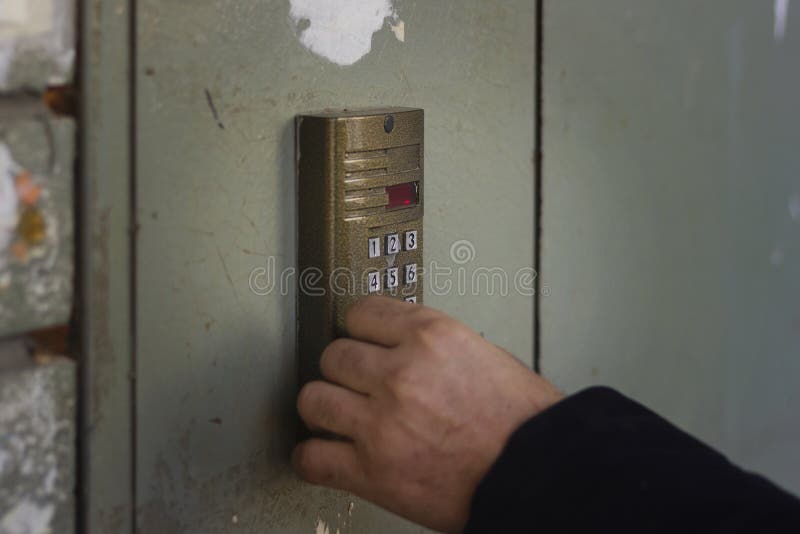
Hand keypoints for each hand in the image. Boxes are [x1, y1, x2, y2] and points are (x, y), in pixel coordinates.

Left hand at [292, 296, 563, 532]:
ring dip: (324, 408)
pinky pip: (311, 457)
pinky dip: (313, 457)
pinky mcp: (372, 471)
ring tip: (337, 416)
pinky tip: (326, 454)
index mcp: (432, 335)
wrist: (538, 476)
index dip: (359, 330)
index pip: (361, 312)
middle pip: (333, 355)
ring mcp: (381, 423)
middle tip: (355, 385)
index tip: (360, 340)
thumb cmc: (524, 422)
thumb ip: (434, 346)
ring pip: (314, 398)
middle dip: (344, 371)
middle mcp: (401, 372)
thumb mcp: (485, 355)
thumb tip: (399, 344)